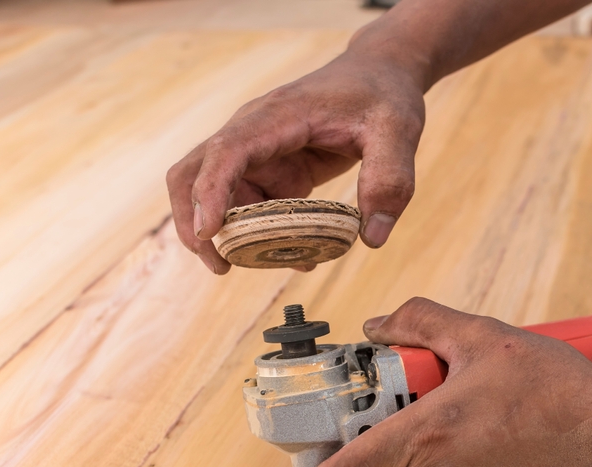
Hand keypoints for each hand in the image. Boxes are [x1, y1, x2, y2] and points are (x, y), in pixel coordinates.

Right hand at [166, 45, 425, 273]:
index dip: (211, 191)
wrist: (379, 75)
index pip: (226, 150)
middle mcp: (254, 133)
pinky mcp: (274, 173)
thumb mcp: (398, 131)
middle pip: (193, 173)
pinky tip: (299, 256)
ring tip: (266, 267)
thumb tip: (372, 238)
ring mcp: (260, 155)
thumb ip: (390, 180)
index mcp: (277, 116)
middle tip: (219, 266)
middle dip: (194, 221)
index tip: (208, 232)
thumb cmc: (383, 95)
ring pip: (219, 198)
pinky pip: (252, 210)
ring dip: (232, 237)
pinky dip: (262, 237)